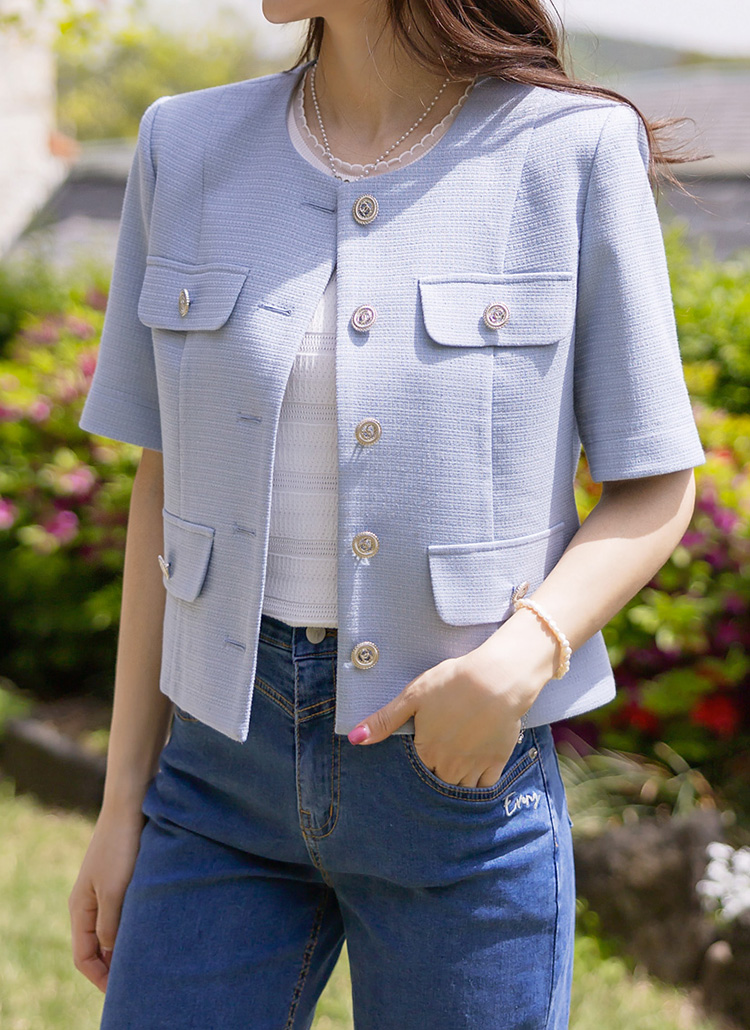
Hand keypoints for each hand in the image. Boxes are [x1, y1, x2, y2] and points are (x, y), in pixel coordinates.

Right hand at [68, 805, 145, 992]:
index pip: (83, 956)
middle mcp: (90, 901)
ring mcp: (106, 888)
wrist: (132, 802)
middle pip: (98, 946)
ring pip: (114, 928)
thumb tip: (111, 953)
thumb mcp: (115, 890)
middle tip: (142, 978)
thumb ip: (111, 925)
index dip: (101, 977)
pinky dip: (136, 923)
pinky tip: (156, 926)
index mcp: (81, 908)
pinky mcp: (124, 876)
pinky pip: (126, 910)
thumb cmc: (122, 844)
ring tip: (152, 956)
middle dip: (115, 965)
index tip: (123, 990)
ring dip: (128, 943)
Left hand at [347, 635, 546, 788]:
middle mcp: (449, 766)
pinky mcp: (497, 760)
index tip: (422, 749)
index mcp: (427, 751)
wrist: (497, 679)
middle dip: (436, 773)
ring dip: (456, 780)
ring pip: (461, 788)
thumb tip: (354, 739)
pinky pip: (486, 786)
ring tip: (456, 763)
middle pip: (438, 781)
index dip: (417, 760)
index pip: (415, 771)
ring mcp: (475, 765)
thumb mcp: (412, 696)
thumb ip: (384, 721)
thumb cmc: (453, 683)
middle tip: (439, 755)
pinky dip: (480, 783)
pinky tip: (477, 769)